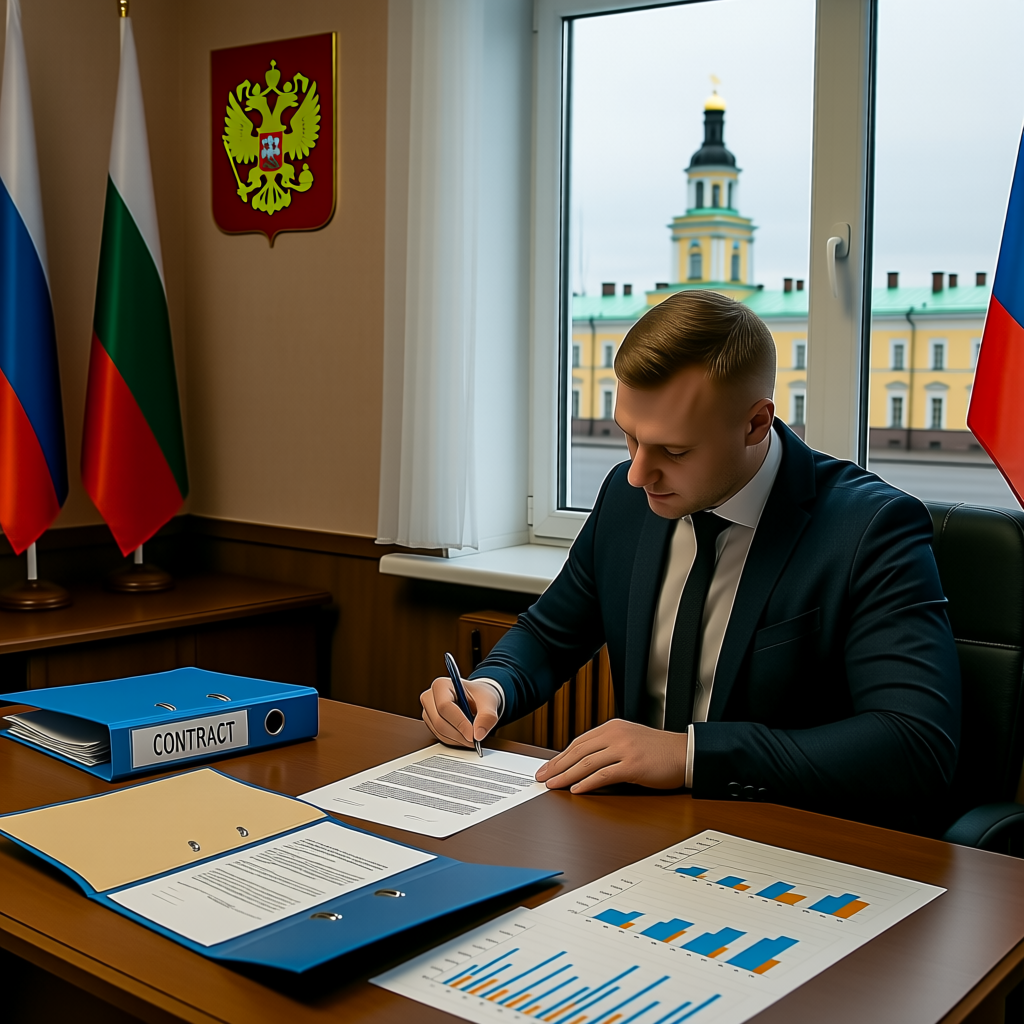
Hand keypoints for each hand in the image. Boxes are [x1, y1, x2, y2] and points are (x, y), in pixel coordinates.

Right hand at [420, 677, 500, 748]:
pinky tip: (465, 736)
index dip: (459, 723)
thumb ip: (487, 716)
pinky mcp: (430, 723)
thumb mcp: (489, 701)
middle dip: (459, 734)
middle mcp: (430, 697)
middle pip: (439, 722)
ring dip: (458, 739)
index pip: (444, 706)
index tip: (473, 735)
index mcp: (441, 685)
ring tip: (473, 735)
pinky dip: (454, 741)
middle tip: (476, 739)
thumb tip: (478, 735)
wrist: (477, 699)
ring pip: (439, 732)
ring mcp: (428, 711)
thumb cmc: (480, 696)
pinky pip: (440, 737)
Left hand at [535, 719, 687, 793]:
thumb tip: (583, 761)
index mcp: (612, 727)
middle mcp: (616, 735)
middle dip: (557, 766)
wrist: (684, 753)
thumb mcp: (629, 739)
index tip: (547, 767)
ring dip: (566, 775)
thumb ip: (608, 745)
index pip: (579, 742)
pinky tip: (576, 789)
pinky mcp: (632, 765)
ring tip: (553, 784)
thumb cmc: (658, 750)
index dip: (560, 756)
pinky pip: (604, 775)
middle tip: (542, 777)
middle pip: (578, 752)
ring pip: (587, 763)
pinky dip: (588, 783)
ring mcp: (624, 749)